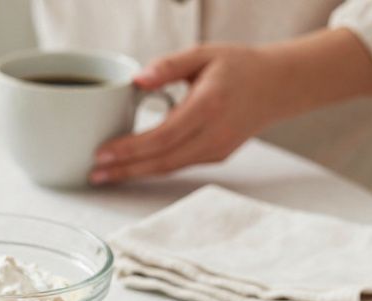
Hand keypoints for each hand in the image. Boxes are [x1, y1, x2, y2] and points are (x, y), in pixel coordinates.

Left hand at [90, 44, 283, 184]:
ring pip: (169, 168)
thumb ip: (168, 65)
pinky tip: (130, 166)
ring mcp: (217, 150)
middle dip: (125, 170)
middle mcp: (214, 134)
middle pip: (162, 161)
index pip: (162, 136)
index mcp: (208, 106)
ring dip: (135, 173)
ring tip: (105, 174)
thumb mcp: (203, 54)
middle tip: (93, 173)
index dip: (130, 149)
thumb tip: (136, 79)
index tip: (102, 153)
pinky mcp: (216, 157)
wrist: (278, 85)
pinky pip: (179, 166)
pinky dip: (152, 168)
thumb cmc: (240, 67)